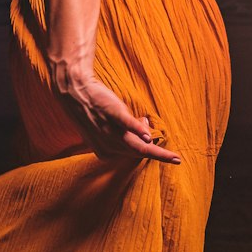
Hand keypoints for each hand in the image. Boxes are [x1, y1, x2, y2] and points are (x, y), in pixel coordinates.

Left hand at [56, 76, 181, 163]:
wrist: (74, 91)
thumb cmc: (89, 109)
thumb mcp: (103, 129)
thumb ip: (122, 133)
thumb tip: (144, 130)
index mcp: (106, 152)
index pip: (132, 153)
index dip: (143, 142)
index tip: (144, 128)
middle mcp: (108, 145)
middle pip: (138, 153)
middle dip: (159, 156)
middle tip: (177, 160)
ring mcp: (111, 130)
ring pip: (137, 145)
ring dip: (157, 152)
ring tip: (173, 158)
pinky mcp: (113, 113)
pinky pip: (127, 123)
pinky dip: (138, 130)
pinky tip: (148, 137)